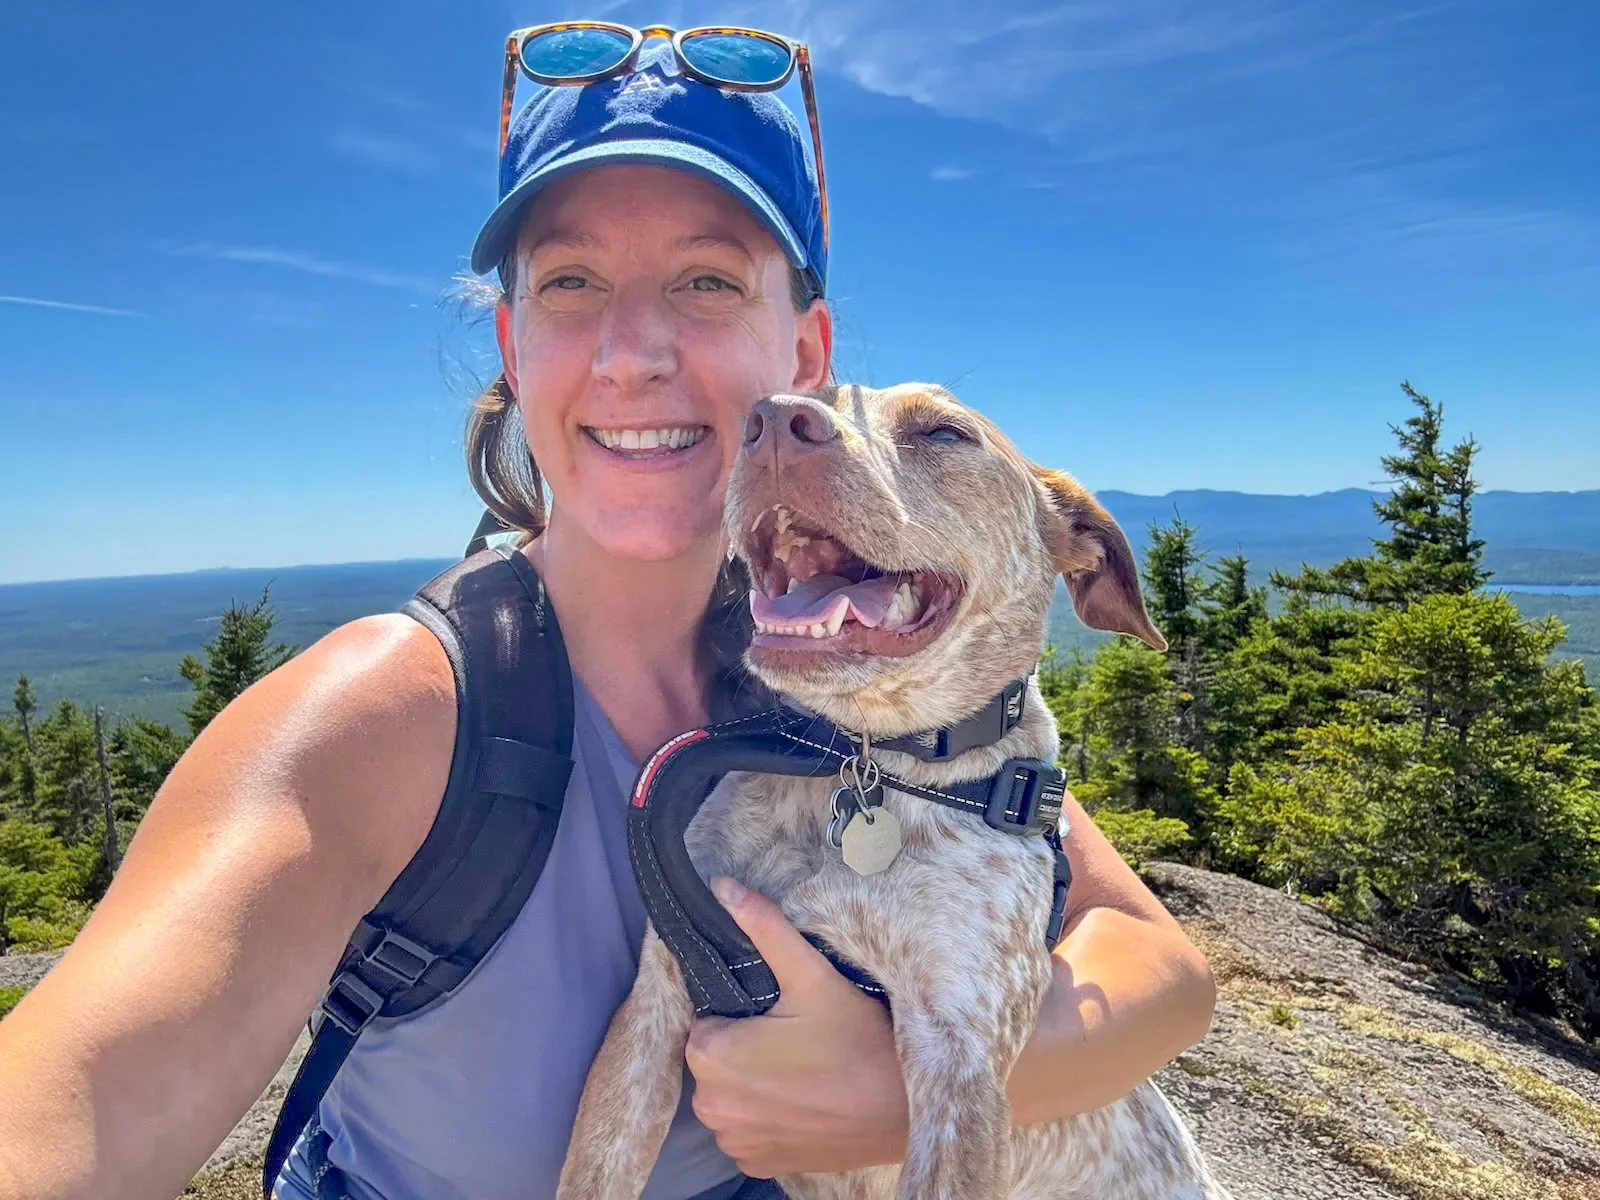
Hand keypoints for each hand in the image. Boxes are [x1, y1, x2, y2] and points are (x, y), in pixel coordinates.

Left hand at [684, 876, 909, 1177]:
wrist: (903, 1112)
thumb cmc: (857, 1041)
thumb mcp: (811, 976)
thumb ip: (764, 928)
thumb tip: (722, 887)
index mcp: (711, 1054)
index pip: (708, 1019)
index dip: (743, 1013)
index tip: (781, 1013)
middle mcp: (710, 1105)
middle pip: (716, 1057)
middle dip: (746, 1046)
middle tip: (798, 1037)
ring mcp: (734, 1140)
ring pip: (731, 1093)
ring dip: (754, 1082)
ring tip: (805, 1068)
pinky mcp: (758, 1165)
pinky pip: (747, 1129)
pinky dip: (767, 1116)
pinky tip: (804, 1100)